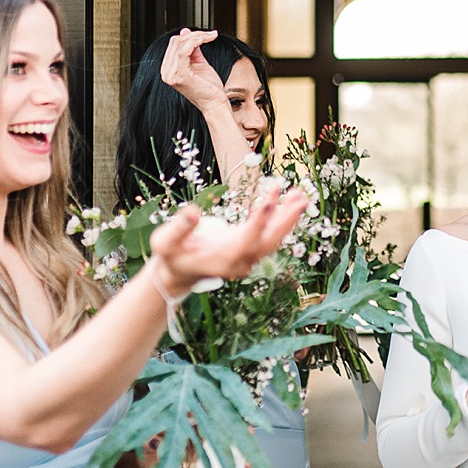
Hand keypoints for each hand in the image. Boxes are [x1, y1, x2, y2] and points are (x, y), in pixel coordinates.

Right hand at [148, 189, 308, 298]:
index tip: (270, 200)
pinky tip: (291, 202)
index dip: (259, 220)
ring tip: (302, 195)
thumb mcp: (166, 242)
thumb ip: (179, 228)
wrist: (179, 272)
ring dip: (289, 217)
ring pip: (273, 238)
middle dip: (286, 219)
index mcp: (223, 259)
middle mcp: (240, 260)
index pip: (247, 239)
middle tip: (302, 198)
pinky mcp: (249, 248)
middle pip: (269, 241)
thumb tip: (192, 212)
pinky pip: (269, 234)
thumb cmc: (171, 255)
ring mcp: (247, 256)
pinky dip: (281, 218)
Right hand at [160, 29, 230, 115]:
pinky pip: (183, 52)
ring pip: (180, 44)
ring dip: (198, 36)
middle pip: (176, 42)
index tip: (206, 34)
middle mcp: (167, 72)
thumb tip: (186, 32)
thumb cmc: (209, 87)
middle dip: (195, 34)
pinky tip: (204, 40)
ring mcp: (171, 75)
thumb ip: (192, 48)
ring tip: (210, 37)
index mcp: (169, 69)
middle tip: (211, 35)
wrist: (215, 103)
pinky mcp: (180, 76)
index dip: (190, 35)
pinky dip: (194, 42)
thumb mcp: (199, 63)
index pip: (174, 44)